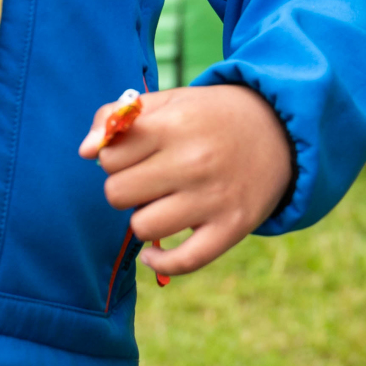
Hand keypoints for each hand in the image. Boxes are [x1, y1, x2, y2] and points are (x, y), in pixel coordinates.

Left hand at [79, 83, 293, 277]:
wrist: (280, 130)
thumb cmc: (210, 117)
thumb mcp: (168, 102)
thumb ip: (116, 118)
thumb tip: (84, 152)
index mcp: (174, 126)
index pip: (108, 157)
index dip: (114, 158)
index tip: (134, 155)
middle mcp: (194, 162)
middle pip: (117, 194)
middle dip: (124, 188)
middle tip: (147, 179)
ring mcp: (214, 198)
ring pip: (142, 227)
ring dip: (144, 218)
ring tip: (162, 204)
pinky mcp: (233, 227)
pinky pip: (183, 262)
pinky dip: (160, 263)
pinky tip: (154, 254)